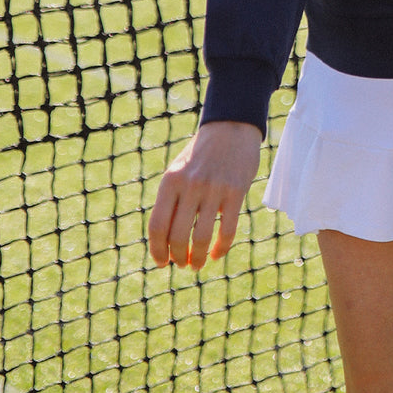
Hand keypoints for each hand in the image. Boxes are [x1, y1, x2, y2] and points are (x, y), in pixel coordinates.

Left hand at [147, 120, 262, 269]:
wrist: (231, 127)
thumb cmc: (202, 154)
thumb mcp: (179, 172)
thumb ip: (171, 200)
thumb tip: (164, 239)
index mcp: (170, 182)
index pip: (157, 226)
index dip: (157, 250)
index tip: (162, 263)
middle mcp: (190, 186)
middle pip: (177, 236)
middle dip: (178, 257)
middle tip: (182, 264)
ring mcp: (214, 189)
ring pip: (201, 237)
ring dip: (198, 258)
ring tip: (197, 265)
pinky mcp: (236, 192)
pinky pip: (227, 230)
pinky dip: (220, 248)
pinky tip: (216, 254)